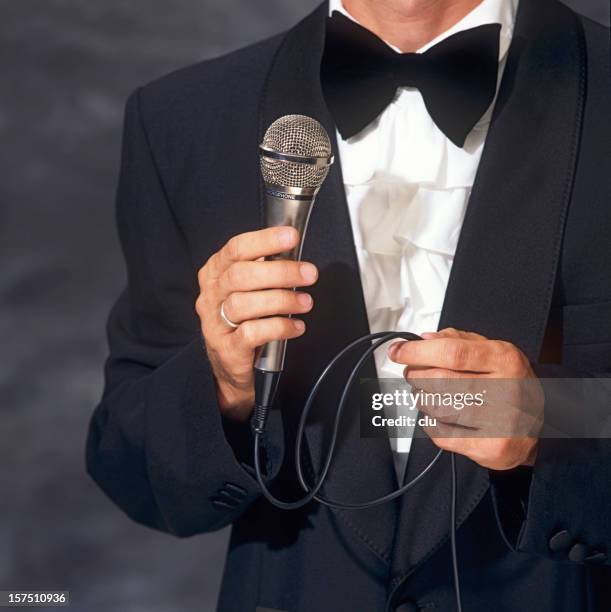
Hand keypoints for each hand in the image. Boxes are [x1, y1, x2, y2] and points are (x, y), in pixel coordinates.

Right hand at [196, 227, 316, 420]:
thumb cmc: (243, 321)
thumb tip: (294, 254)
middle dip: (280, 271)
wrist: (229, 368)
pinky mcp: (227, 348)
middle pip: (241, 275)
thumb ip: (263, 271)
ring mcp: (215, 323)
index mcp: (215, 274)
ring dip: (282, 300)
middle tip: (309, 273)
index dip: (264, 240)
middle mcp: (211, 295)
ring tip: (305, 302)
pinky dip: (279, 328)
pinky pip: (252, 333)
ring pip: (245, 304)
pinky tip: (296, 327)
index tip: (291, 236)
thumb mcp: (247, 291)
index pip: (236, 249)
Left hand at [389, 328, 541, 469]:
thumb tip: (425, 339)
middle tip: (412, 373)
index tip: (398, 352)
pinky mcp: (489, 447)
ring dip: (422, 398)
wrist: (537, 425)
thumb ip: (457, 340)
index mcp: (505, 359)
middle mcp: (506, 389)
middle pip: (440, 380)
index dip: (418, 352)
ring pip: (437, 407)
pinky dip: (431, 423)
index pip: (452, 353)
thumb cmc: (509, 384)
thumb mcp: (492, 352)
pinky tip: (440, 416)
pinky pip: (441, 434)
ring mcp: (500, 422)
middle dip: (416, 375)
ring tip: (428, 393)